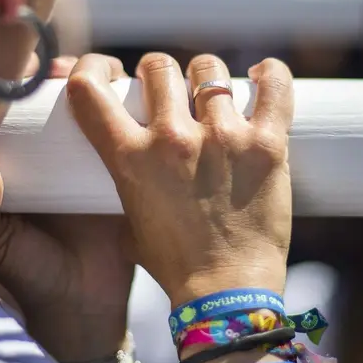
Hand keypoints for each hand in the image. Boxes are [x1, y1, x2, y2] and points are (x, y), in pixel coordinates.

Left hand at [0, 54, 135, 362]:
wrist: (88, 315)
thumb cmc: (36, 279)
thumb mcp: (4, 244)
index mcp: (27, 167)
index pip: (26, 109)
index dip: (30, 81)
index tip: (38, 69)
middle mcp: (61, 159)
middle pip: (71, 99)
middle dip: (76, 74)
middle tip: (75, 71)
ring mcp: (100, 166)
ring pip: (108, 109)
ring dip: (111, 84)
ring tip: (111, 78)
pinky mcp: (134, 177)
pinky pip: (140, 137)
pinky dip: (144, 112)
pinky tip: (146, 98)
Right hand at [67, 52, 294, 306]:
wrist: (227, 294)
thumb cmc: (176, 263)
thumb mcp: (128, 216)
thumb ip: (126, 176)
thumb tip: (128, 150)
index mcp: (130, 159)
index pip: (89, 89)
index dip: (93, 68)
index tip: (110, 72)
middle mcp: (172, 141)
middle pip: (158, 67)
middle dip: (160, 73)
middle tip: (171, 91)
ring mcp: (223, 139)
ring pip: (208, 70)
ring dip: (207, 77)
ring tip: (214, 93)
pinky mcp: (267, 145)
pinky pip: (273, 85)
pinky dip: (269, 75)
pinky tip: (261, 78)